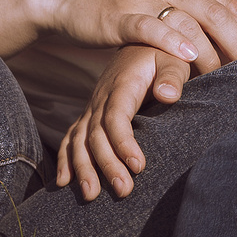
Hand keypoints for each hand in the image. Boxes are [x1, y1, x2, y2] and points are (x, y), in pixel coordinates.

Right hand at [30, 0, 236, 72]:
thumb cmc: (124, 0)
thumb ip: (196, 10)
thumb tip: (235, 39)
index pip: (231, 4)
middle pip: (219, 13)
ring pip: (191, 20)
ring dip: (213, 51)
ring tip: (229, 77)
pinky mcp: (119, 12)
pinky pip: (151, 26)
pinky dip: (172, 41)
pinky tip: (189, 58)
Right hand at [55, 43, 192, 197]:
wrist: (144, 41)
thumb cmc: (164, 54)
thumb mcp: (174, 59)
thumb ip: (172, 76)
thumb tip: (168, 95)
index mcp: (122, 86)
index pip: (116, 117)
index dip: (123, 143)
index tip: (138, 166)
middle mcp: (101, 98)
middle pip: (97, 135)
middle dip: (107, 165)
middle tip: (124, 191)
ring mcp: (92, 107)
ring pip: (80, 139)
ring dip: (83, 168)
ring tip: (91, 195)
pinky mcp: (91, 114)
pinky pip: (72, 138)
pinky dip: (65, 159)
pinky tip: (63, 182)